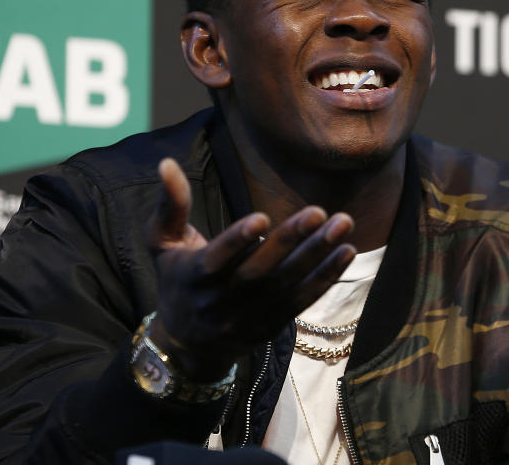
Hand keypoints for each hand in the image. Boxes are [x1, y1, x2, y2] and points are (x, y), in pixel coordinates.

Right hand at [145, 158, 356, 380]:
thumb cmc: (178, 279)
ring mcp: (248, 317)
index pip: (216, 259)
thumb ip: (171, 205)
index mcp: (193, 276)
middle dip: (291, 241)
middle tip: (320, 211)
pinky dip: (326, 278)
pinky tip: (346, 252)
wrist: (187, 344)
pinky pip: (302, 302)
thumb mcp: (163, 243)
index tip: (262, 216)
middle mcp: (221, 301)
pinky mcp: (270, 327)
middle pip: (260, 272)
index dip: (237, 240)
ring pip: (286, 286)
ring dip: (317, 256)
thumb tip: (166, 163)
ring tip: (343, 225)